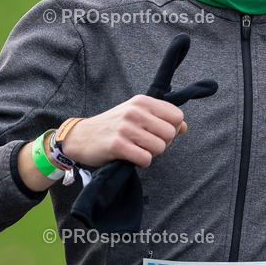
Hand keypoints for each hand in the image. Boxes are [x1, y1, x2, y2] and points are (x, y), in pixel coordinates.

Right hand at [61, 94, 186, 167]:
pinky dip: (142, 162)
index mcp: (142, 102)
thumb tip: (184, 127)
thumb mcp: (136, 114)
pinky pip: (145, 159)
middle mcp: (135, 111)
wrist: (81, 136)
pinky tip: (131, 157)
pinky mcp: (118, 145)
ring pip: (160, 148)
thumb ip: (161, 118)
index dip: (172, 129)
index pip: (177, 116)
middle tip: (146, 144)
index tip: (157, 133)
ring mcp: (126, 128)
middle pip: (170, 134)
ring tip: (137, 149)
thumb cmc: (113, 126)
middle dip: (162, 144)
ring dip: (151, 154)